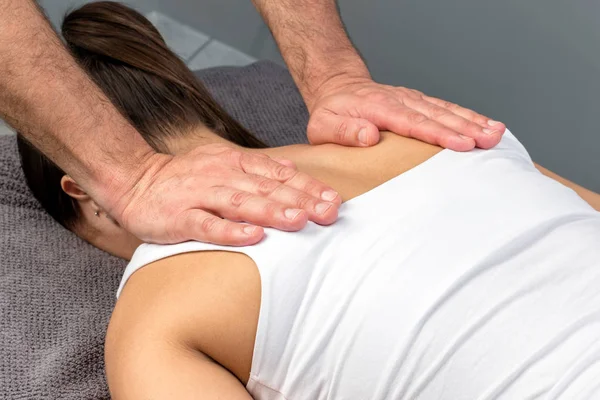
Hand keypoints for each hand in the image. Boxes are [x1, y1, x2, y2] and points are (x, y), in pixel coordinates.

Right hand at [107, 144, 340, 245]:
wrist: (133, 181)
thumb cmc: (184, 179)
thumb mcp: (221, 163)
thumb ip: (256, 167)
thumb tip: (290, 169)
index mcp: (234, 163)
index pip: (277, 175)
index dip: (307, 186)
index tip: (333, 200)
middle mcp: (221, 176)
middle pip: (266, 188)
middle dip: (300, 200)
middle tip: (328, 213)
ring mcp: (199, 196)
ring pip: (241, 203)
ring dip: (271, 211)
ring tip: (299, 221)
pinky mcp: (179, 217)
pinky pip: (207, 225)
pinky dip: (231, 232)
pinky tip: (254, 237)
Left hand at [306, 76, 505, 150]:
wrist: (338, 88)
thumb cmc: (331, 112)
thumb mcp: (324, 125)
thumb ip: (344, 130)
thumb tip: (368, 135)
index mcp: (378, 107)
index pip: (412, 122)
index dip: (438, 134)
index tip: (461, 144)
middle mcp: (400, 100)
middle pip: (437, 115)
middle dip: (466, 128)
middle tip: (490, 141)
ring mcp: (412, 99)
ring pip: (446, 110)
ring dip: (473, 121)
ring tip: (497, 133)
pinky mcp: (419, 102)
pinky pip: (446, 108)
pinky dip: (468, 116)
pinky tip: (487, 124)